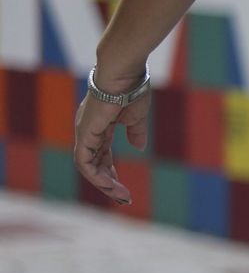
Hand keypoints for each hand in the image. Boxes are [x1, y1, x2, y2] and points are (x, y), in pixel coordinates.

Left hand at [74, 70, 151, 204]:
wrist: (123, 74)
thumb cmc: (131, 89)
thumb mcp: (136, 116)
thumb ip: (136, 132)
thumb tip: (139, 147)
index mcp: (100, 126)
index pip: (102, 156)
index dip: (113, 173)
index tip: (126, 188)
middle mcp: (88, 131)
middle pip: (94, 164)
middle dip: (108, 183)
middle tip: (124, 198)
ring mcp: (84, 133)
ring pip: (87, 167)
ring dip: (104, 184)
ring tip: (121, 195)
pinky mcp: (84, 134)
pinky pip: (84, 162)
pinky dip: (96, 176)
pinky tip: (110, 185)